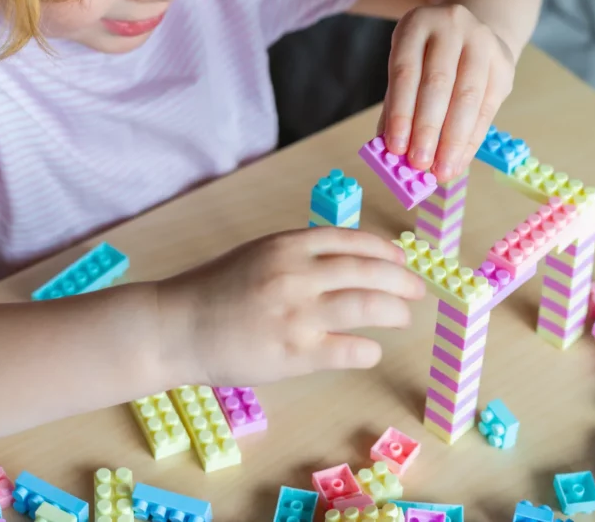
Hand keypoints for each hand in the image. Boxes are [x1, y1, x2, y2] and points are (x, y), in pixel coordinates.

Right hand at [157, 227, 424, 387]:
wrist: (177, 327)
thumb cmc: (216, 290)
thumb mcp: (258, 254)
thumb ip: (299, 254)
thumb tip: (349, 259)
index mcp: (287, 245)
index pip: (352, 240)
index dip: (385, 251)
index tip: (401, 260)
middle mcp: (296, 274)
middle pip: (368, 271)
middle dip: (401, 280)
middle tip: (417, 290)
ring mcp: (296, 314)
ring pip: (366, 306)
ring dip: (394, 311)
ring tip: (403, 316)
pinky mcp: (294, 352)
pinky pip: (347, 348)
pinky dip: (367, 349)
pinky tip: (370, 350)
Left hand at [378, 4, 516, 181]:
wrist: (472, 32)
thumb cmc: (428, 58)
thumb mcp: (406, 67)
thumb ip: (396, 105)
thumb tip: (390, 151)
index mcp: (417, 24)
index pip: (405, 71)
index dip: (400, 112)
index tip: (395, 148)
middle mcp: (452, 26)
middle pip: (438, 83)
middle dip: (427, 129)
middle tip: (418, 164)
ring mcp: (483, 42)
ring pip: (468, 97)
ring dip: (453, 140)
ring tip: (441, 170)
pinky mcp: (504, 64)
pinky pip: (488, 109)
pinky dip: (471, 140)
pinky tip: (458, 161)